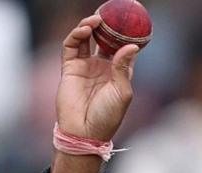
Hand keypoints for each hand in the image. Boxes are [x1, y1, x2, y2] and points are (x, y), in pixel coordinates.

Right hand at [56, 16, 139, 141]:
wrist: (84, 132)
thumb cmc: (107, 116)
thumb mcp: (122, 92)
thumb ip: (123, 67)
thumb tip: (131, 46)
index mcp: (119, 72)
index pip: (123, 46)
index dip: (126, 33)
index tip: (131, 19)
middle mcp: (102, 66)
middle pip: (104, 38)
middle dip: (107, 24)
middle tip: (110, 12)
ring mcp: (86, 65)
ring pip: (87, 38)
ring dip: (91, 26)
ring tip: (97, 19)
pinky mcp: (70, 67)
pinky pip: (72, 45)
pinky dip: (77, 34)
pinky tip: (86, 29)